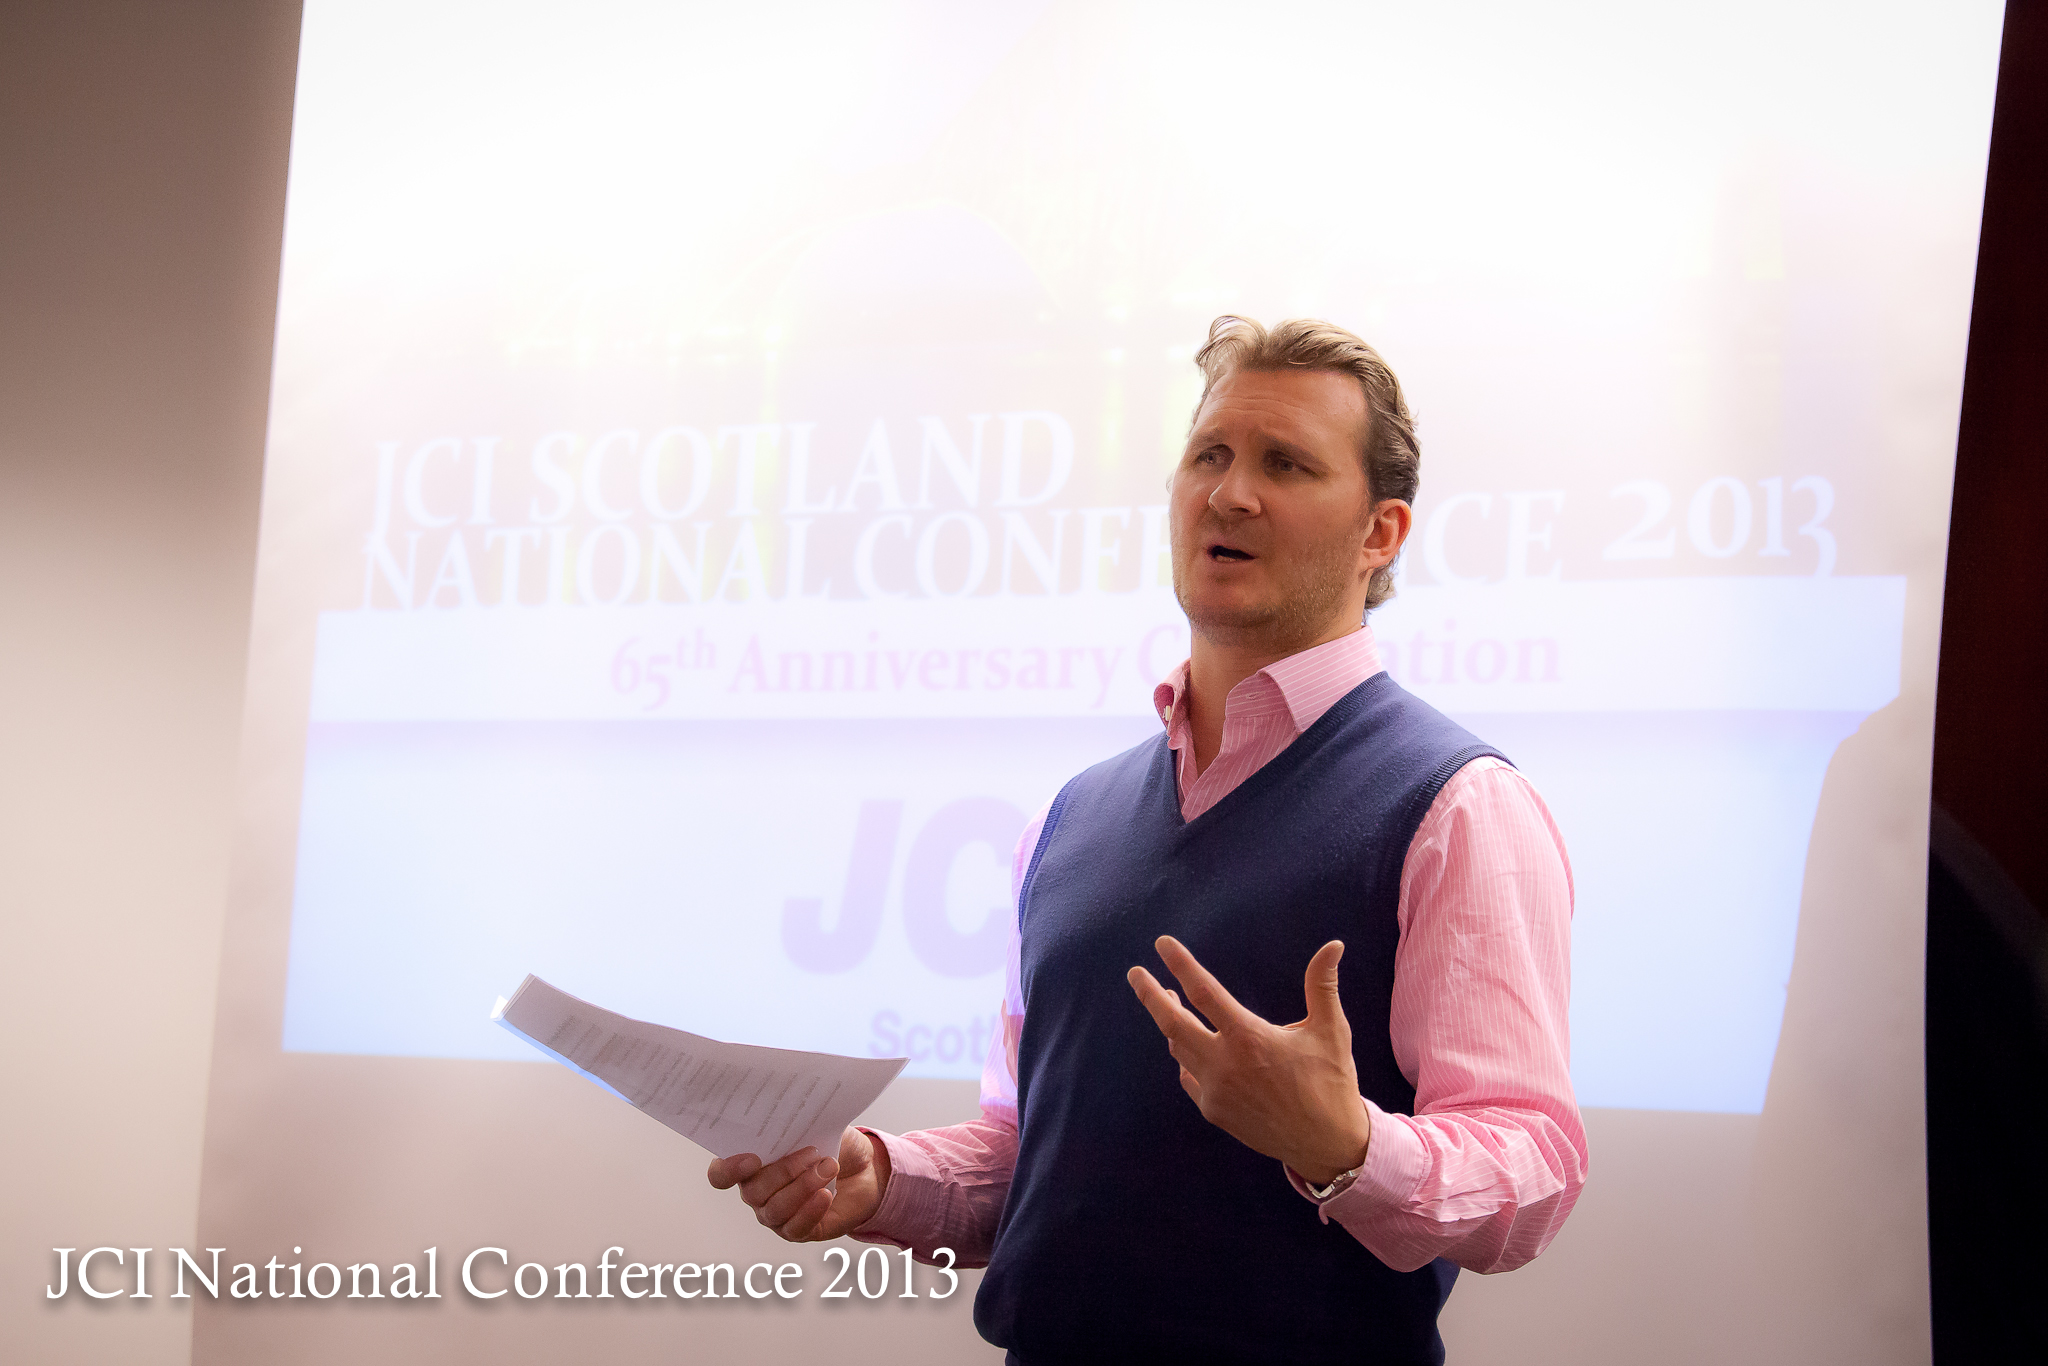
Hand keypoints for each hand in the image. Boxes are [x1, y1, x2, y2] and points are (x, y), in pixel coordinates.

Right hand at [706, 1124, 891, 1241]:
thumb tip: (794, 1112)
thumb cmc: (833, 1144)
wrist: (865, 1169)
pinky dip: (811, 1210)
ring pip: (775, 1210)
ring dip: (803, 1187)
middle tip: (813, 1153)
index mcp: (751, 1163)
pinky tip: (826, 1195)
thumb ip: (799, 1121)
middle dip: (784, 1171)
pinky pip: (796, 1227)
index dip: (728, 1170)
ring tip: (829, 1168)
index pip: (721, 1175)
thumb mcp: (816, 1125)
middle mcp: (757, 1192)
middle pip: (753, 1192)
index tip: (752, 1158)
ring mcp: (776, 1214)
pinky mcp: (799, 1231)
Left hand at [1127, 935, 1371, 1185]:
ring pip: (1178, 1049)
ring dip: (1170, 1022)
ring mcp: (1215, 1091)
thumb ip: (1323, 985)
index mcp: (1250, 1038)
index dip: (1181, 965)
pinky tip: (1187, 1045)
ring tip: (1167, 1000)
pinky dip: (1185, 1056)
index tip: (1162, 944)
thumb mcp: (1331, 1030)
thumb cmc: (1331, 1082)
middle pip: (1172, 1023)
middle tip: (1134, 973)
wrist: (1327, 1144)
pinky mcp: (1214, 1111)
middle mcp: (1225, 1064)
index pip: (1204, 992)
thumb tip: (1334, 945)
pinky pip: (1189, 1076)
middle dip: (1149, 995)